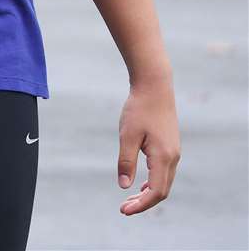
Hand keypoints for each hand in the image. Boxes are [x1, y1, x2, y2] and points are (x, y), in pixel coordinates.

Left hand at [116, 78, 180, 214]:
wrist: (155, 88)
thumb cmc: (138, 109)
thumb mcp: (127, 135)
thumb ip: (126, 161)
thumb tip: (124, 186)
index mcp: (163, 157)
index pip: (155, 191)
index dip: (141, 205)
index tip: (124, 211)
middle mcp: (173, 158)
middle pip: (161, 191)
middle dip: (143, 203)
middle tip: (123, 209)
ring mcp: (174, 153)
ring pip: (164, 182)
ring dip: (148, 194)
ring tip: (129, 201)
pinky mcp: (171, 148)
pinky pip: (164, 173)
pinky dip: (153, 183)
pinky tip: (140, 185)